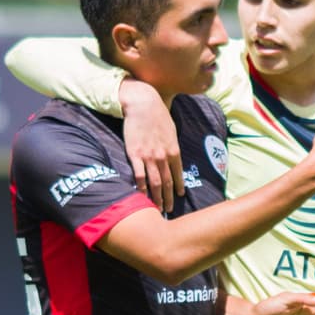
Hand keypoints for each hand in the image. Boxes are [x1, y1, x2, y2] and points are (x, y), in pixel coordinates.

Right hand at [120, 78, 183, 210]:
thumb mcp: (172, 130)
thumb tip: (174, 157)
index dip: (179, 187)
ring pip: (154, 183)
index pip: (178, 174)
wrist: (143, 105)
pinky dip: (141, 188)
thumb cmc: (159, 115)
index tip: (180, 196)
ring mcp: (149, 157)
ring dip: (156, 197)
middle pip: (166, 182)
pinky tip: (142, 196)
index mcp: (174, 151)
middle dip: (168, 198)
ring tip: (157, 208)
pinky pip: (139, 175)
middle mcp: (163, 156)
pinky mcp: (135, 154)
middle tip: (169, 210)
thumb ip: (173, 146)